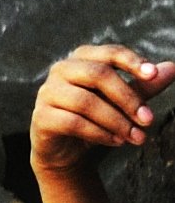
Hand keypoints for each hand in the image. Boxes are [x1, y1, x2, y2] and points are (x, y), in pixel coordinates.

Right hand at [31, 44, 168, 176]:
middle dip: (128, 98)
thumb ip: (144, 86)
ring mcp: (47, 93)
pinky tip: (115, 141)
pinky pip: (73, 122)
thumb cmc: (95, 118)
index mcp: (81, 60)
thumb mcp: (124, 102)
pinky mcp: (41, 117)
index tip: (153, 75)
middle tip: (149, 120)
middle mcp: (61, 70)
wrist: (65, 149)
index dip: (131, 61)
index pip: (108, 53)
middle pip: (97, 74)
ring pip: (86, 102)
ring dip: (117, 121)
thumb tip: (171, 68)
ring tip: (136, 137)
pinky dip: (100, 133)